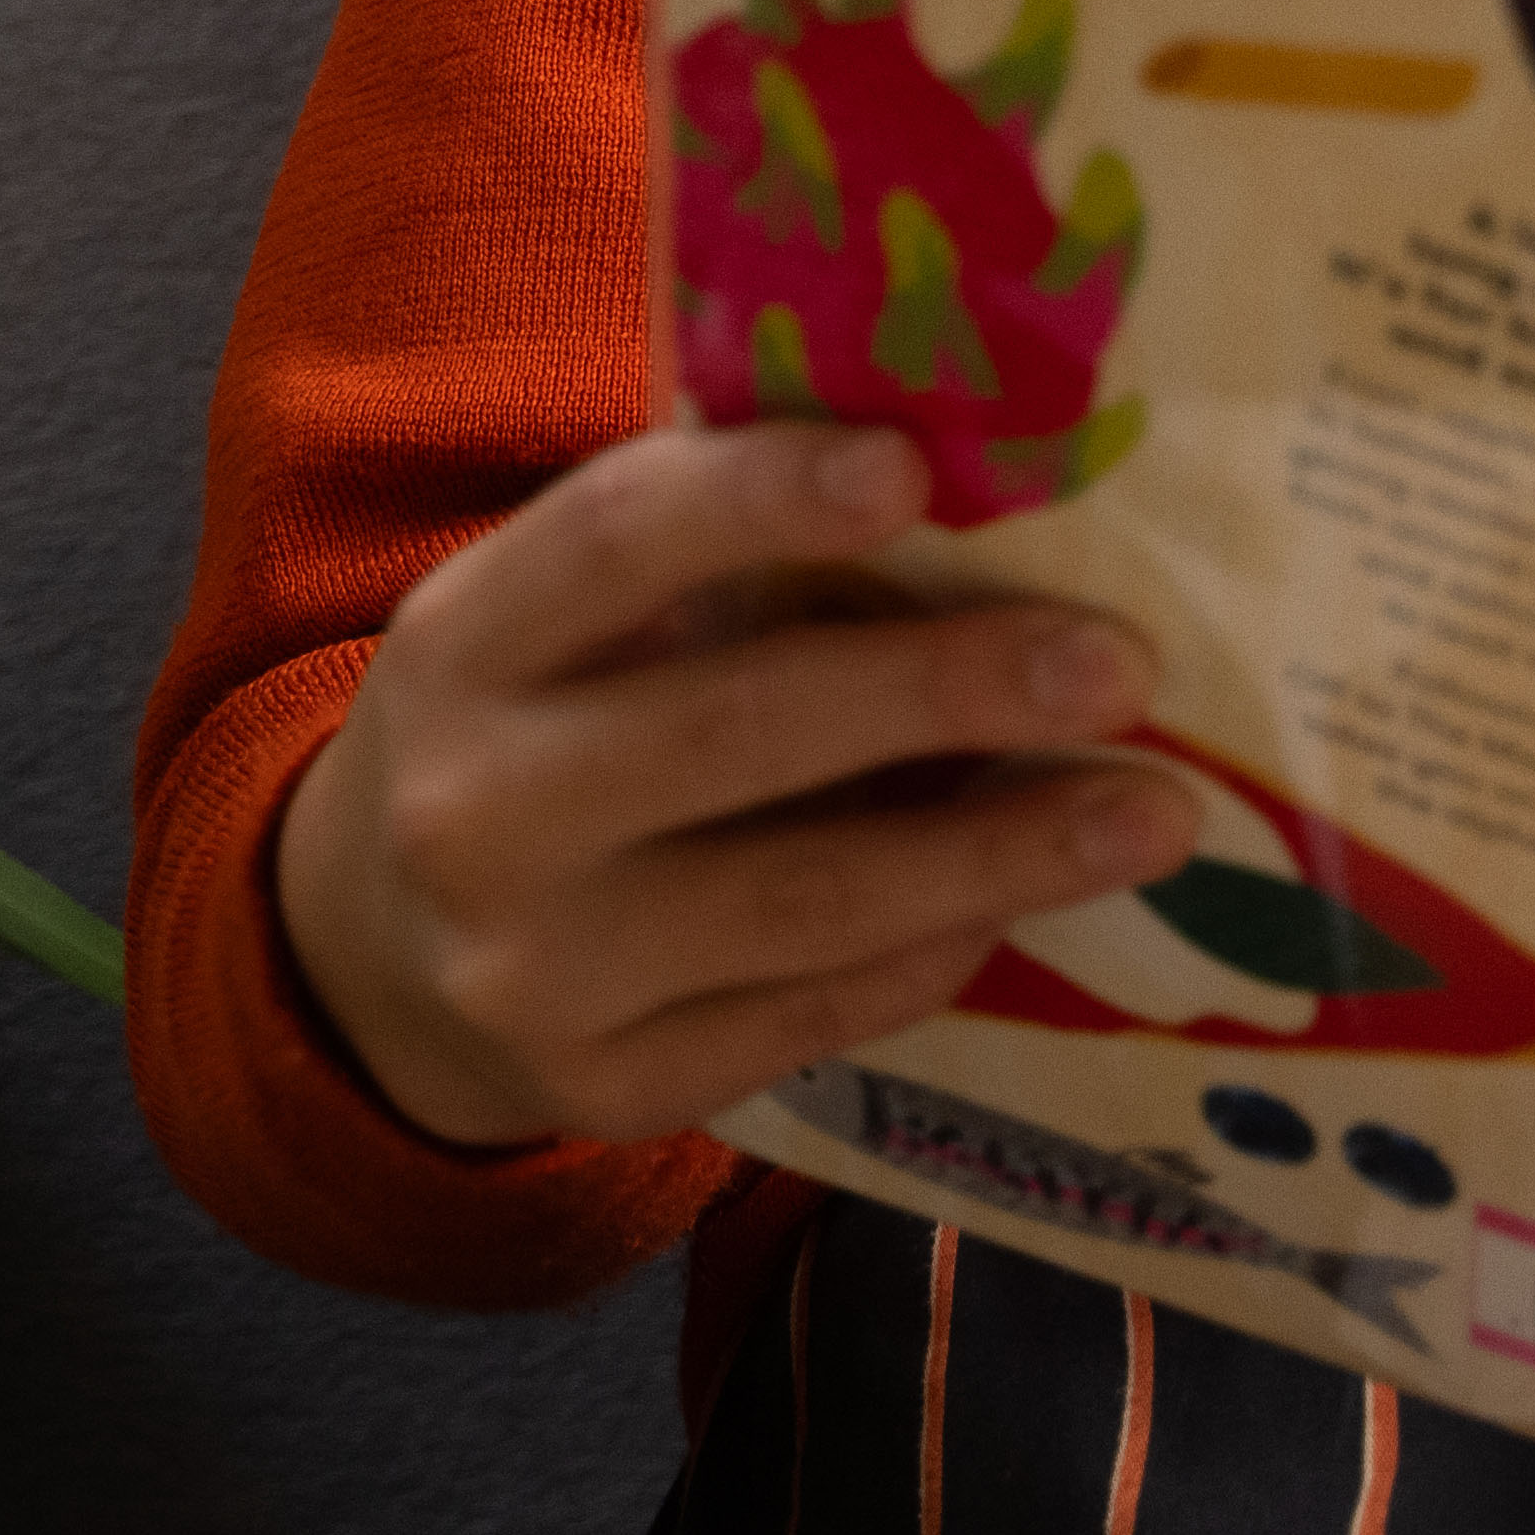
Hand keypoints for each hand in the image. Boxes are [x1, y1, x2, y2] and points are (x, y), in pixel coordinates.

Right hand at [271, 417, 1194, 1148]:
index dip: (760, 498)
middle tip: (1119, 667)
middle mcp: (477, 810)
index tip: (918, 468)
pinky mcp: (605, 1091)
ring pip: (801, 902)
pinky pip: (807, 1016)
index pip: (613, 542)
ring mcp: (534, 971)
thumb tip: (968, 443)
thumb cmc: (538, 722)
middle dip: (946, 691)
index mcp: (465, 642)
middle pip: (737, 729)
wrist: (380, 954)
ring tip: (1155, 812)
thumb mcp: (555, 620)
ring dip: (999, 852)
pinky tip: (1033, 905)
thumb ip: (702, 543)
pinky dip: (933, 955)